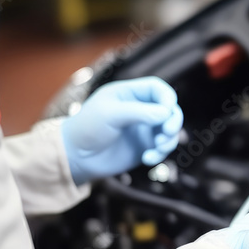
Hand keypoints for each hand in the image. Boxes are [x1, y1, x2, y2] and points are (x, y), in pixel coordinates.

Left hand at [61, 77, 183, 185]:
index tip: (168, 110)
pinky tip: (148, 159)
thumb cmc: (86, 129)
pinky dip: (160, 154)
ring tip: (157, 148)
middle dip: (173, 121)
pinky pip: (162, 148)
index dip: (167, 97)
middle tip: (167, 132)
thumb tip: (166, 113)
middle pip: (169, 109)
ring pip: (169, 130)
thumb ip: (139, 112)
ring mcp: (142, 129)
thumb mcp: (110, 114)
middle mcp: (139, 110)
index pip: (157, 88)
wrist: (75, 158)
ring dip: (169, 140)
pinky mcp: (143, 147)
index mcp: (129, 94)